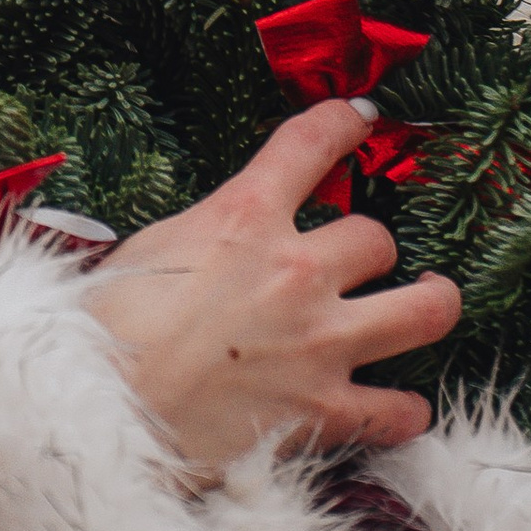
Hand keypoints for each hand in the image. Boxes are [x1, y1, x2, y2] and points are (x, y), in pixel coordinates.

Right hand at [80, 103, 462, 488]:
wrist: (98, 411)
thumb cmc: (103, 331)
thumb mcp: (146, 250)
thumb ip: (202, 237)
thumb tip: (214, 243)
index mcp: (243, 219)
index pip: (309, 146)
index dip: (341, 124)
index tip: (358, 118)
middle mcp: (295, 273)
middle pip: (375, 237)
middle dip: (369, 248)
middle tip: (358, 261)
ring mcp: (319, 344)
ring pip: (423, 309)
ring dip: (431, 304)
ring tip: (432, 301)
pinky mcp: (323, 413)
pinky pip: (398, 412)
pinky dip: (403, 412)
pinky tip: (399, 409)